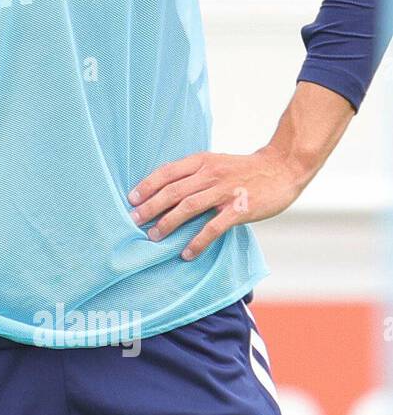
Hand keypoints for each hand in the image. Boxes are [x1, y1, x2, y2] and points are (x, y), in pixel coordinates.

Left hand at [128, 146, 310, 260]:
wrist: (282, 168)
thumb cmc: (244, 169)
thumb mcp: (215, 162)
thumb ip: (193, 173)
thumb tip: (165, 189)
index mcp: (202, 161)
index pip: (167, 172)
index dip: (147, 185)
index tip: (132, 199)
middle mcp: (210, 174)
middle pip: (173, 191)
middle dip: (150, 206)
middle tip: (134, 220)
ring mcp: (225, 191)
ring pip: (188, 207)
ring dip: (168, 223)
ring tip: (153, 236)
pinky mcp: (239, 208)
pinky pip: (213, 227)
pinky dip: (197, 241)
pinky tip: (186, 253)